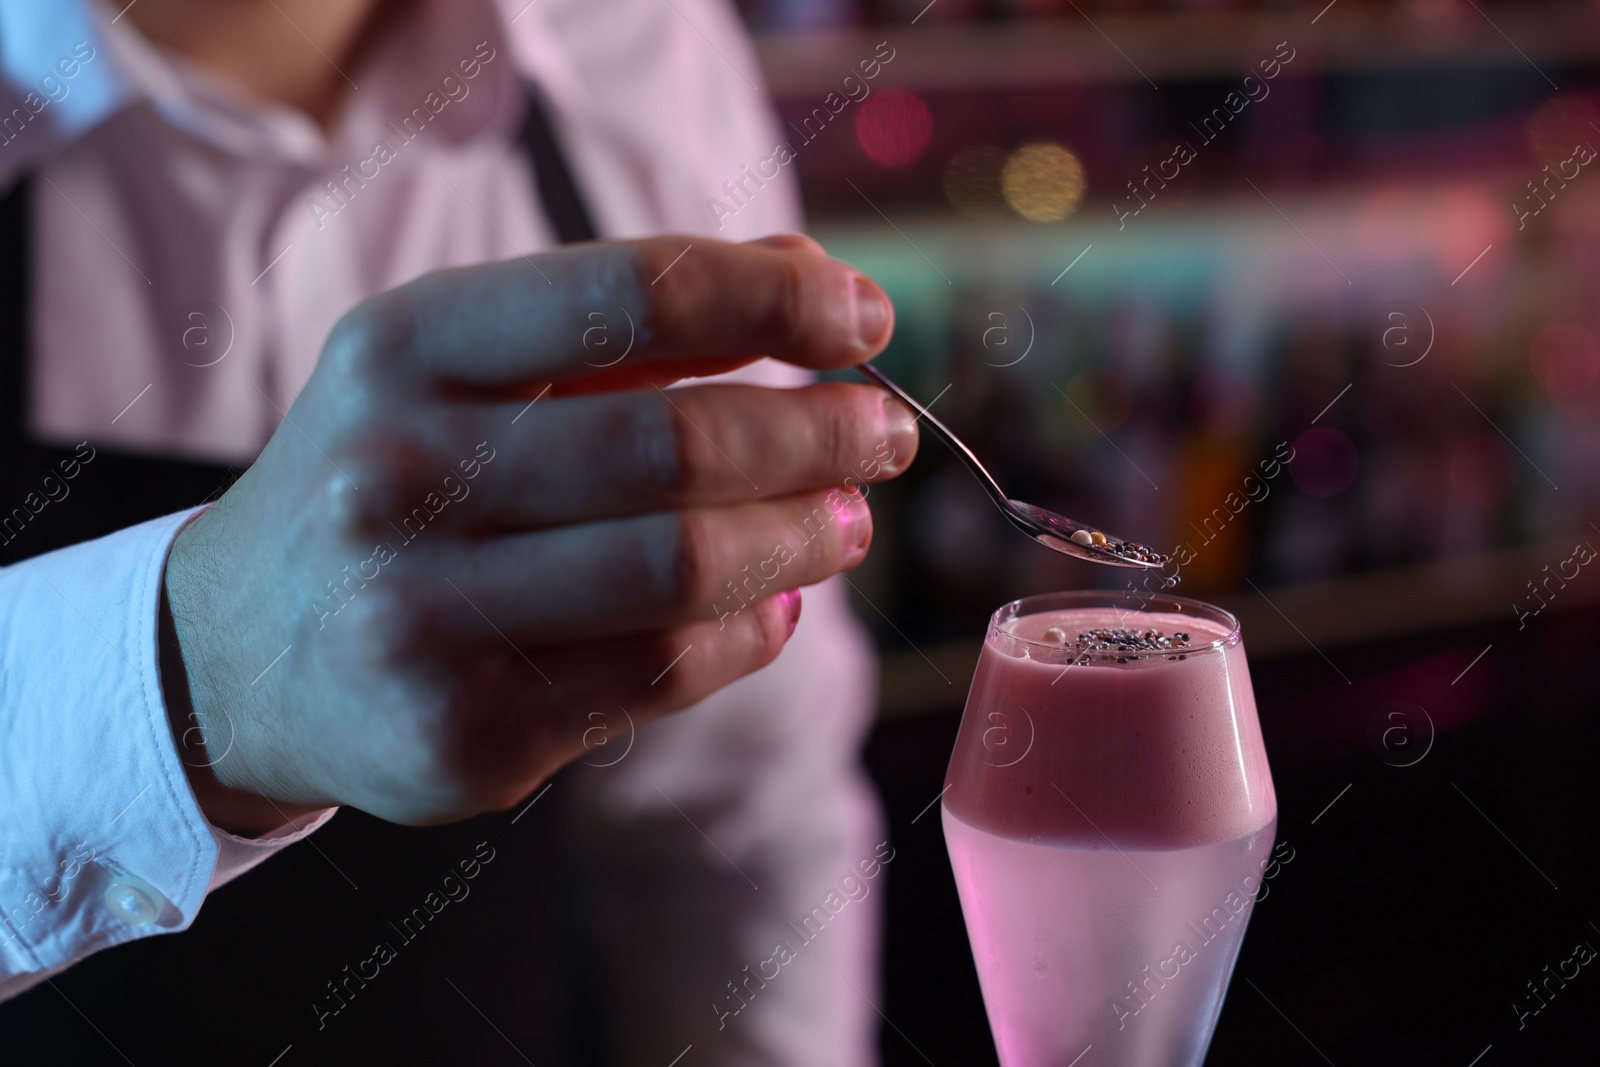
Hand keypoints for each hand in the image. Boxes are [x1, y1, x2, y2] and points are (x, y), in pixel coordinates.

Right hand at [161, 234, 916, 831]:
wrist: (235, 652)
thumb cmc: (392, 480)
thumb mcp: (461, 366)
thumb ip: (627, 320)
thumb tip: (809, 276)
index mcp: (405, 350)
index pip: (632, 294)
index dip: (777, 297)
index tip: (864, 316)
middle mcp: (400, 480)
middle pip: (678, 447)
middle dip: (818, 433)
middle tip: (881, 434)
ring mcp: (425, 618)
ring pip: (683, 572)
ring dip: (802, 540)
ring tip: (846, 520)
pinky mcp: (463, 736)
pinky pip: (662, 674)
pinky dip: (750, 632)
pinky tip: (776, 602)